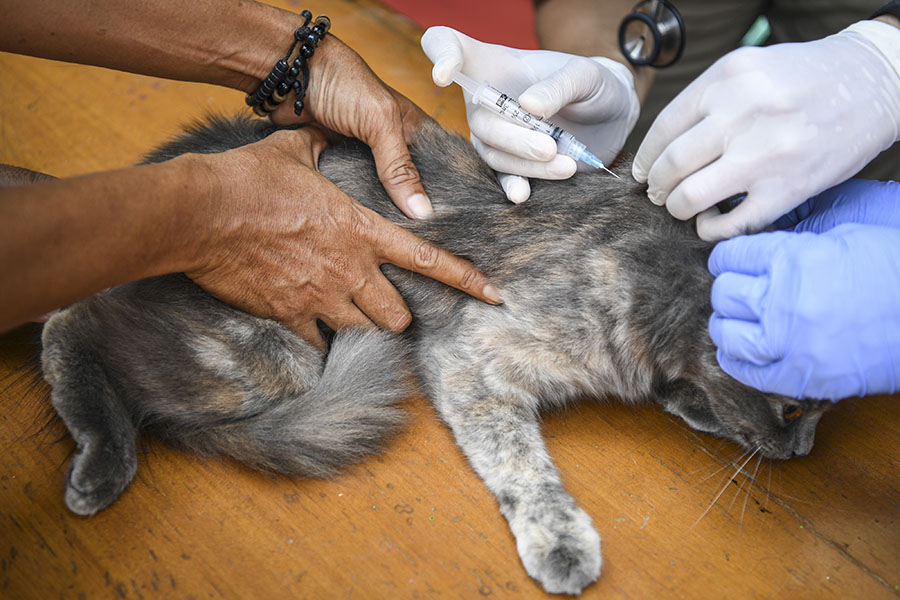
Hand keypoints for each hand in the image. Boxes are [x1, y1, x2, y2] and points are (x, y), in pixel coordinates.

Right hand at [189, 126, 500, 348]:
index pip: (428, 258)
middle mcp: (351, 269)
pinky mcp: (289, 315)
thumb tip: (318, 129)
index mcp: (362, 230)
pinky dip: (319, 339)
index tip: (494, 295)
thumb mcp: (292, 152)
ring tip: (350, 320)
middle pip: (398, 316)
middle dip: (396, 316)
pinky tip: (310, 329)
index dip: (467, 279)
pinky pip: (319, 342)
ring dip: (362, 330)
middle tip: (384, 308)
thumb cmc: (248, 179)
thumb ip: (318, 147)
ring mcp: (321, 296)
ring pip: (365, 334)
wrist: (201, 213)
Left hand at [270, 36, 435, 219]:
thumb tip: (421, 212)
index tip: (448, 223)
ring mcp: (367, 158)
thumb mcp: (380, 123)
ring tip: (393, 237)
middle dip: (413, 209)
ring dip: (384, 210)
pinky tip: (363, 223)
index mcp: (414, 131)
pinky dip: (359, 205)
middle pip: (411, 187)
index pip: (441, 169)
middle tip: (419, 239)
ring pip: (383, 193)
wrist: (292, 76)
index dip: (445, 194)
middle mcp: (394, 146)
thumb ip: (400, 167)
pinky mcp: (342, 165)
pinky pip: (356, 192)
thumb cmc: (343, 82)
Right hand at [421, 26, 638, 202]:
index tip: (444, 75)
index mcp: (494, 64)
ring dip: (526, 164)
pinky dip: (513, 186)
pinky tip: (523, 194)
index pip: (449, 46)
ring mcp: (496, 134)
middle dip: (513, 138)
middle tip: (549, 147)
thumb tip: (528, 106)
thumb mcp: (584, 75)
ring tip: (565, 166)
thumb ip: (558, 86)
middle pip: (480, 120)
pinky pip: (503, 178)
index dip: (440, 56)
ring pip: (493, 153)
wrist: (612, 118)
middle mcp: (487, 101)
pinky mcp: (513, 163)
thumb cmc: (592, 85)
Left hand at [633, 21, 899, 240]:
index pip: (664, 129)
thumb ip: (708, 101)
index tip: (642, 171)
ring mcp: (765, 154)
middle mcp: (742, 114)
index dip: (646, 157)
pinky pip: (731, 223)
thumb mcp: (751, 70)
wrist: (874, 83)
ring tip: (681, 206)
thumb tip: (662, 147)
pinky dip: (710, 229)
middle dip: (656, 186)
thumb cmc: (806, 78)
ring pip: (691, 196)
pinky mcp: (788, 188)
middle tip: (658, 193)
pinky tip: (708, 223)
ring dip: (677, 207)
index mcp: (727, 80)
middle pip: (671, 165)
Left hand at [708, 224, 899, 399]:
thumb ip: (791, 245)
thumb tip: (753, 255)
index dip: (729, 258)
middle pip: (724, 294)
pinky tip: (738, 352)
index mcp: (794, 259)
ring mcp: (791, 342)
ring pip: (727, 333)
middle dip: (729, 290)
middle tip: (739, 291)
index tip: (732, 263)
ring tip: (737, 321)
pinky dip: (736, 361)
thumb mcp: (843, 236)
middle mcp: (785, 300)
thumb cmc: (895, 268)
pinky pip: (747, 372)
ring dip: (728, 325)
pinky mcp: (802, 376)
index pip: (730, 256)